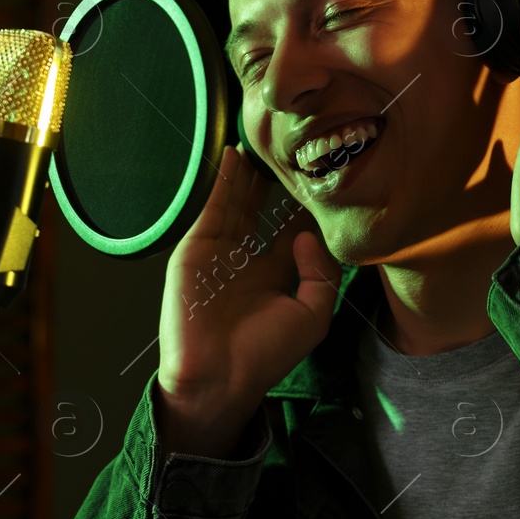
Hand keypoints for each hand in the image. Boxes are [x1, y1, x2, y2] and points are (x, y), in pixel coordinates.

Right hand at [155, 144, 341, 457]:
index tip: (323, 173)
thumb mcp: (312, 316)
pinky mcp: (196, 249)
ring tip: (265, 141)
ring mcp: (220, 252)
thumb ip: (322, 273)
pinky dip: (222, 182)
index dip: (307, 203)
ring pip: (238, 202)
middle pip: (264, 208)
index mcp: (278, 275)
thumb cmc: (266, 354)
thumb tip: (308, 234)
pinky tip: (234, 156)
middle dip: (277, 180)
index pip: (294, 228)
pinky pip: (211, 208)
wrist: (217, 377)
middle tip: (293, 148)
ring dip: (250, 172)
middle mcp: (249, 258)